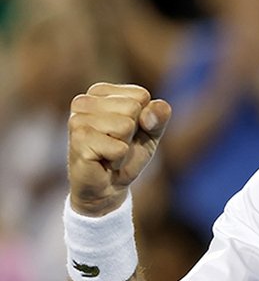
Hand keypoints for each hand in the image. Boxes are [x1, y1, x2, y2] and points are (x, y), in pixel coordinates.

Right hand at [68, 83, 171, 215]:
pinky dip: (118, 159)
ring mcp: (78, 119)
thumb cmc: (126, 156)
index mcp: (100, 92)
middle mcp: (84, 101)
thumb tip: (154, 109)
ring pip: (125, 126)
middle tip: (117, 146)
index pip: (141, 95)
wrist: (107, 188)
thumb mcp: (150, 134)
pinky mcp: (79, 140)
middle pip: (133, 108)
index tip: (127, 134)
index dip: (143, 120)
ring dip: (124, 147)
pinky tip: (104, 161)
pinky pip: (118, 147)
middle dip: (132, 133)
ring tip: (110, 153)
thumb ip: (158, 117)